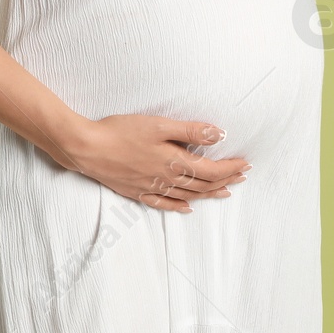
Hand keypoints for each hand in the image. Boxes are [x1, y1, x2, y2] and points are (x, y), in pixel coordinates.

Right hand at [63, 114, 249, 213]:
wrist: (87, 148)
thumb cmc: (121, 131)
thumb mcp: (159, 124)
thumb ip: (190, 130)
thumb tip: (220, 134)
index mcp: (174, 162)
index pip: (211, 170)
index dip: (231, 168)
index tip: (246, 164)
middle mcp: (166, 179)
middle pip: (203, 185)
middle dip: (225, 180)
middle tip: (242, 176)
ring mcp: (151, 188)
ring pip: (187, 196)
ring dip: (208, 194)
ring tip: (224, 192)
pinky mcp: (136, 191)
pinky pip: (164, 204)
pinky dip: (179, 207)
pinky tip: (187, 208)